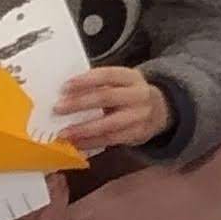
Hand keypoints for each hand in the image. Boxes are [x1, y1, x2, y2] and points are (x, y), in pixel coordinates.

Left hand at [48, 65, 169, 153]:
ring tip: (63, 133)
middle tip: (58, 109)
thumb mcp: (121, 83)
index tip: (64, 87)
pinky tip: (76, 144)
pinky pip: (111, 140)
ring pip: (109, 123)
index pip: (108, 75)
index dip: (86, 80)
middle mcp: (139, 95)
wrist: (161, 110)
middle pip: (107, 97)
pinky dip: (91, 143)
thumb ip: (100, 85)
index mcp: (132, 77)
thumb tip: (66, 92)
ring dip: (84, 129)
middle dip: (80, 103)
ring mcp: (140, 116)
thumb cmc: (129, 94)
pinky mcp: (137, 134)